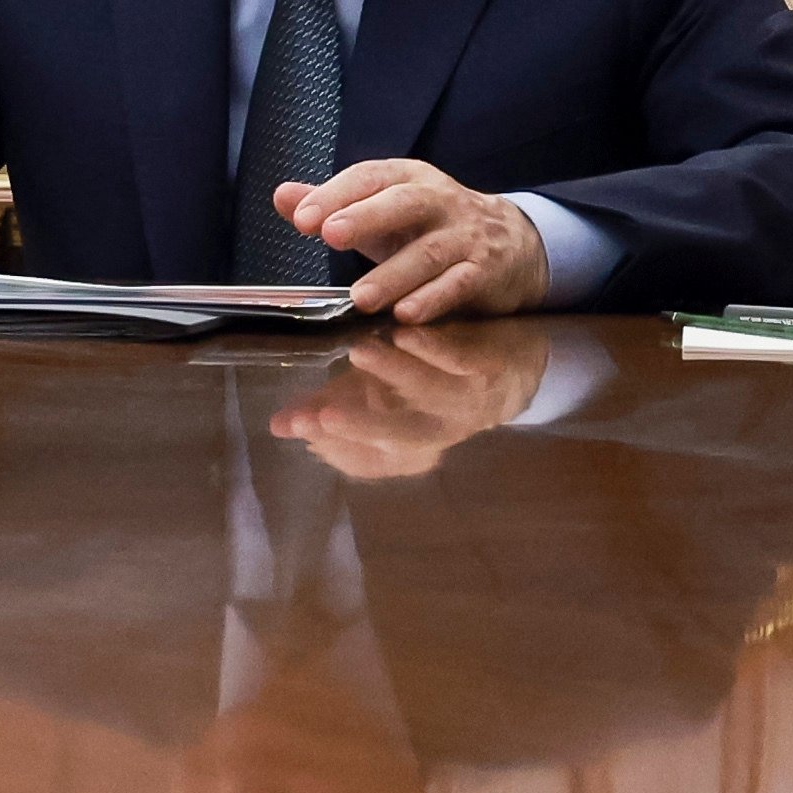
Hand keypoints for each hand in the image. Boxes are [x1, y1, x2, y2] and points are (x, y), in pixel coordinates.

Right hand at [270, 326, 549, 479]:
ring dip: (394, 374)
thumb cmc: (431, 382)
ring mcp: (466, 402)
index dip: (337, 448)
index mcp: (408, 446)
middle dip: (359, 427)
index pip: (369, 460)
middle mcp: (438, 432)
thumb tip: (278, 425)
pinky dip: (433, 349)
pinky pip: (460, 360)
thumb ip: (329, 409)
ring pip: (428, 393)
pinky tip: (405, 332)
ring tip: (359, 353)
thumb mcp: (381, 398)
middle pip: (398, 438)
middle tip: (321, 415)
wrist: (515, 366)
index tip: (303, 428)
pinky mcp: (487, 368)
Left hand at [272, 159, 548, 322]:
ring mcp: (465, 236)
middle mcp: (439, 201)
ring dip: (393, 276)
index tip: (302, 220)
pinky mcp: (484, 271)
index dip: (336, 195)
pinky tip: (407, 314)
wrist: (512, 243)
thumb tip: (283, 196)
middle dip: (366, 217)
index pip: (369, 178)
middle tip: (330, 236)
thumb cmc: (430, 227)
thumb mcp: (382, 211)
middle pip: (403, 203)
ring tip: (360, 298)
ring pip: (429, 253)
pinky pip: (459, 284)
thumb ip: (333, 204)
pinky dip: (433, 299)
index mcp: (408, 179)